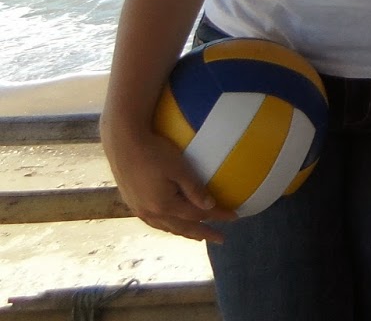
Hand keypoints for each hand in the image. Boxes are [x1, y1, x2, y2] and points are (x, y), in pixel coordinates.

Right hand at [100, 119, 233, 241]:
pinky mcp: (132, 203)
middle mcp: (151, 213)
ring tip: (198, 236)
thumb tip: (210, 207)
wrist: (123, 145)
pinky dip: (168, 226)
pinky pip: (155, 222)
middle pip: (182, 228)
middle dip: (202, 233)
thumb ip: (194, 189)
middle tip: (219, 239)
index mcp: (164, 205)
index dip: (217, 217)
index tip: (234, 217)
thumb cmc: (154, 152)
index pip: (197, 215)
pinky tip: (172, 223)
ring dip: (185, 232)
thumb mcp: (179, 168)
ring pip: (167, 227)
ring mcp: (139, 210)